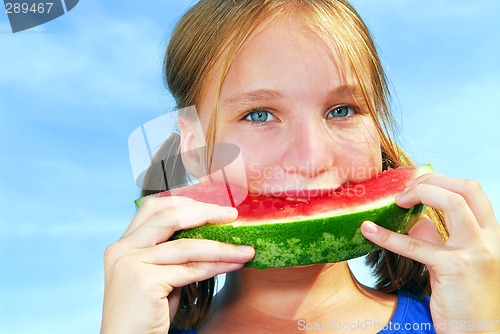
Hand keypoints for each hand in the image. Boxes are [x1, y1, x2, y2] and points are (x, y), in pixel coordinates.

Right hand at [100, 196, 254, 333]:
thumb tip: (212, 236)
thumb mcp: (161, 276)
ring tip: (245, 249)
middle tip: (232, 215)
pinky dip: (217, 265)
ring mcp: (130, 263)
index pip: (154, 208)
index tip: (214, 207)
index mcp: (123, 244)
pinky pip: (189, 269)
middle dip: (205, 213)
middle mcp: (122, 249)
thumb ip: (175, 255)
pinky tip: (234, 264)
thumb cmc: (148, 315)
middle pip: (169, 216)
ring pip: (186, 245)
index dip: (185, 203)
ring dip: (221, 246)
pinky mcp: (143, 280)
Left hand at [361, 173, 499, 333]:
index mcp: (491, 234)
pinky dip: (388, 235)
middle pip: (464, 188)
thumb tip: (414, 218)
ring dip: (419, 193)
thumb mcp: (454, 261)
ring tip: (396, 201)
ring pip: (451, 202)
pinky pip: (415, 244)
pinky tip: (369, 229)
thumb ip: (438, 238)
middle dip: (431, 180)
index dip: (441, 180)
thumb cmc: (464, 299)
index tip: (415, 184)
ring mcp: (476, 251)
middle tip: (403, 190)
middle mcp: (489, 238)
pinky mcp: (455, 268)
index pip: (471, 190)